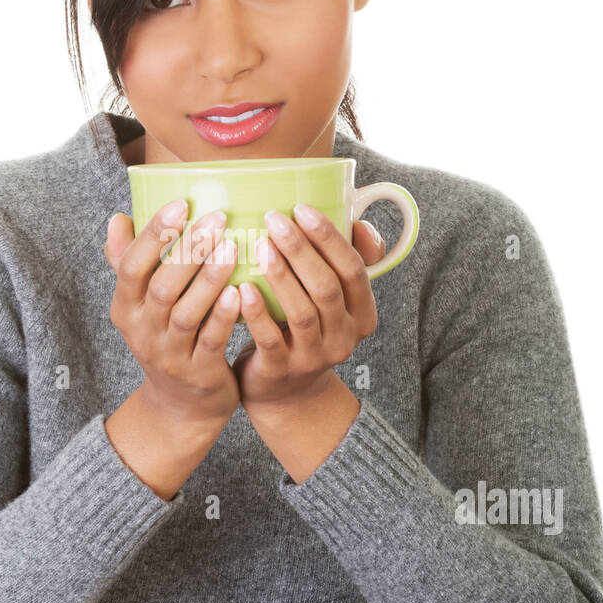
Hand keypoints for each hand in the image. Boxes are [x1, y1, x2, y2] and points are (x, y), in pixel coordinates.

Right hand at [104, 199, 241, 427]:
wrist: (181, 406)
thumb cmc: (166, 338)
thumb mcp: (140, 305)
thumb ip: (129, 262)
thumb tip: (118, 218)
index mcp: (125, 307)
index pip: (131, 266)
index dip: (154, 235)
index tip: (180, 204)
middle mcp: (142, 330)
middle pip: (160, 287)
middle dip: (188, 250)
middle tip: (217, 218)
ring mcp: (169, 353)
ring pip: (186, 313)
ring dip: (208, 279)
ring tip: (233, 248)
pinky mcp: (198, 372)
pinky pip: (210, 341)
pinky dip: (223, 317)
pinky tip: (239, 293)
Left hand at [232, 208, 385, 411]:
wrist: (285, 394)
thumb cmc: (303, 331)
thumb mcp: (330, 301)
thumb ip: (341, 262)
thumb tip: (358, 223)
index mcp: (362, 314)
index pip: (354, 270)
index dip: (330, 238)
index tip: (302, 208)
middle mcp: (345, 337)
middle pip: (328, 287)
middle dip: (301, 249)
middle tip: (273, 219)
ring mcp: (315, 357)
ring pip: (302, 312)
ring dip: (281, 276)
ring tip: (259, 245)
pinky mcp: (283, 371)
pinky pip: (271, 338)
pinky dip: (257, 312)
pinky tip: (240, 287)